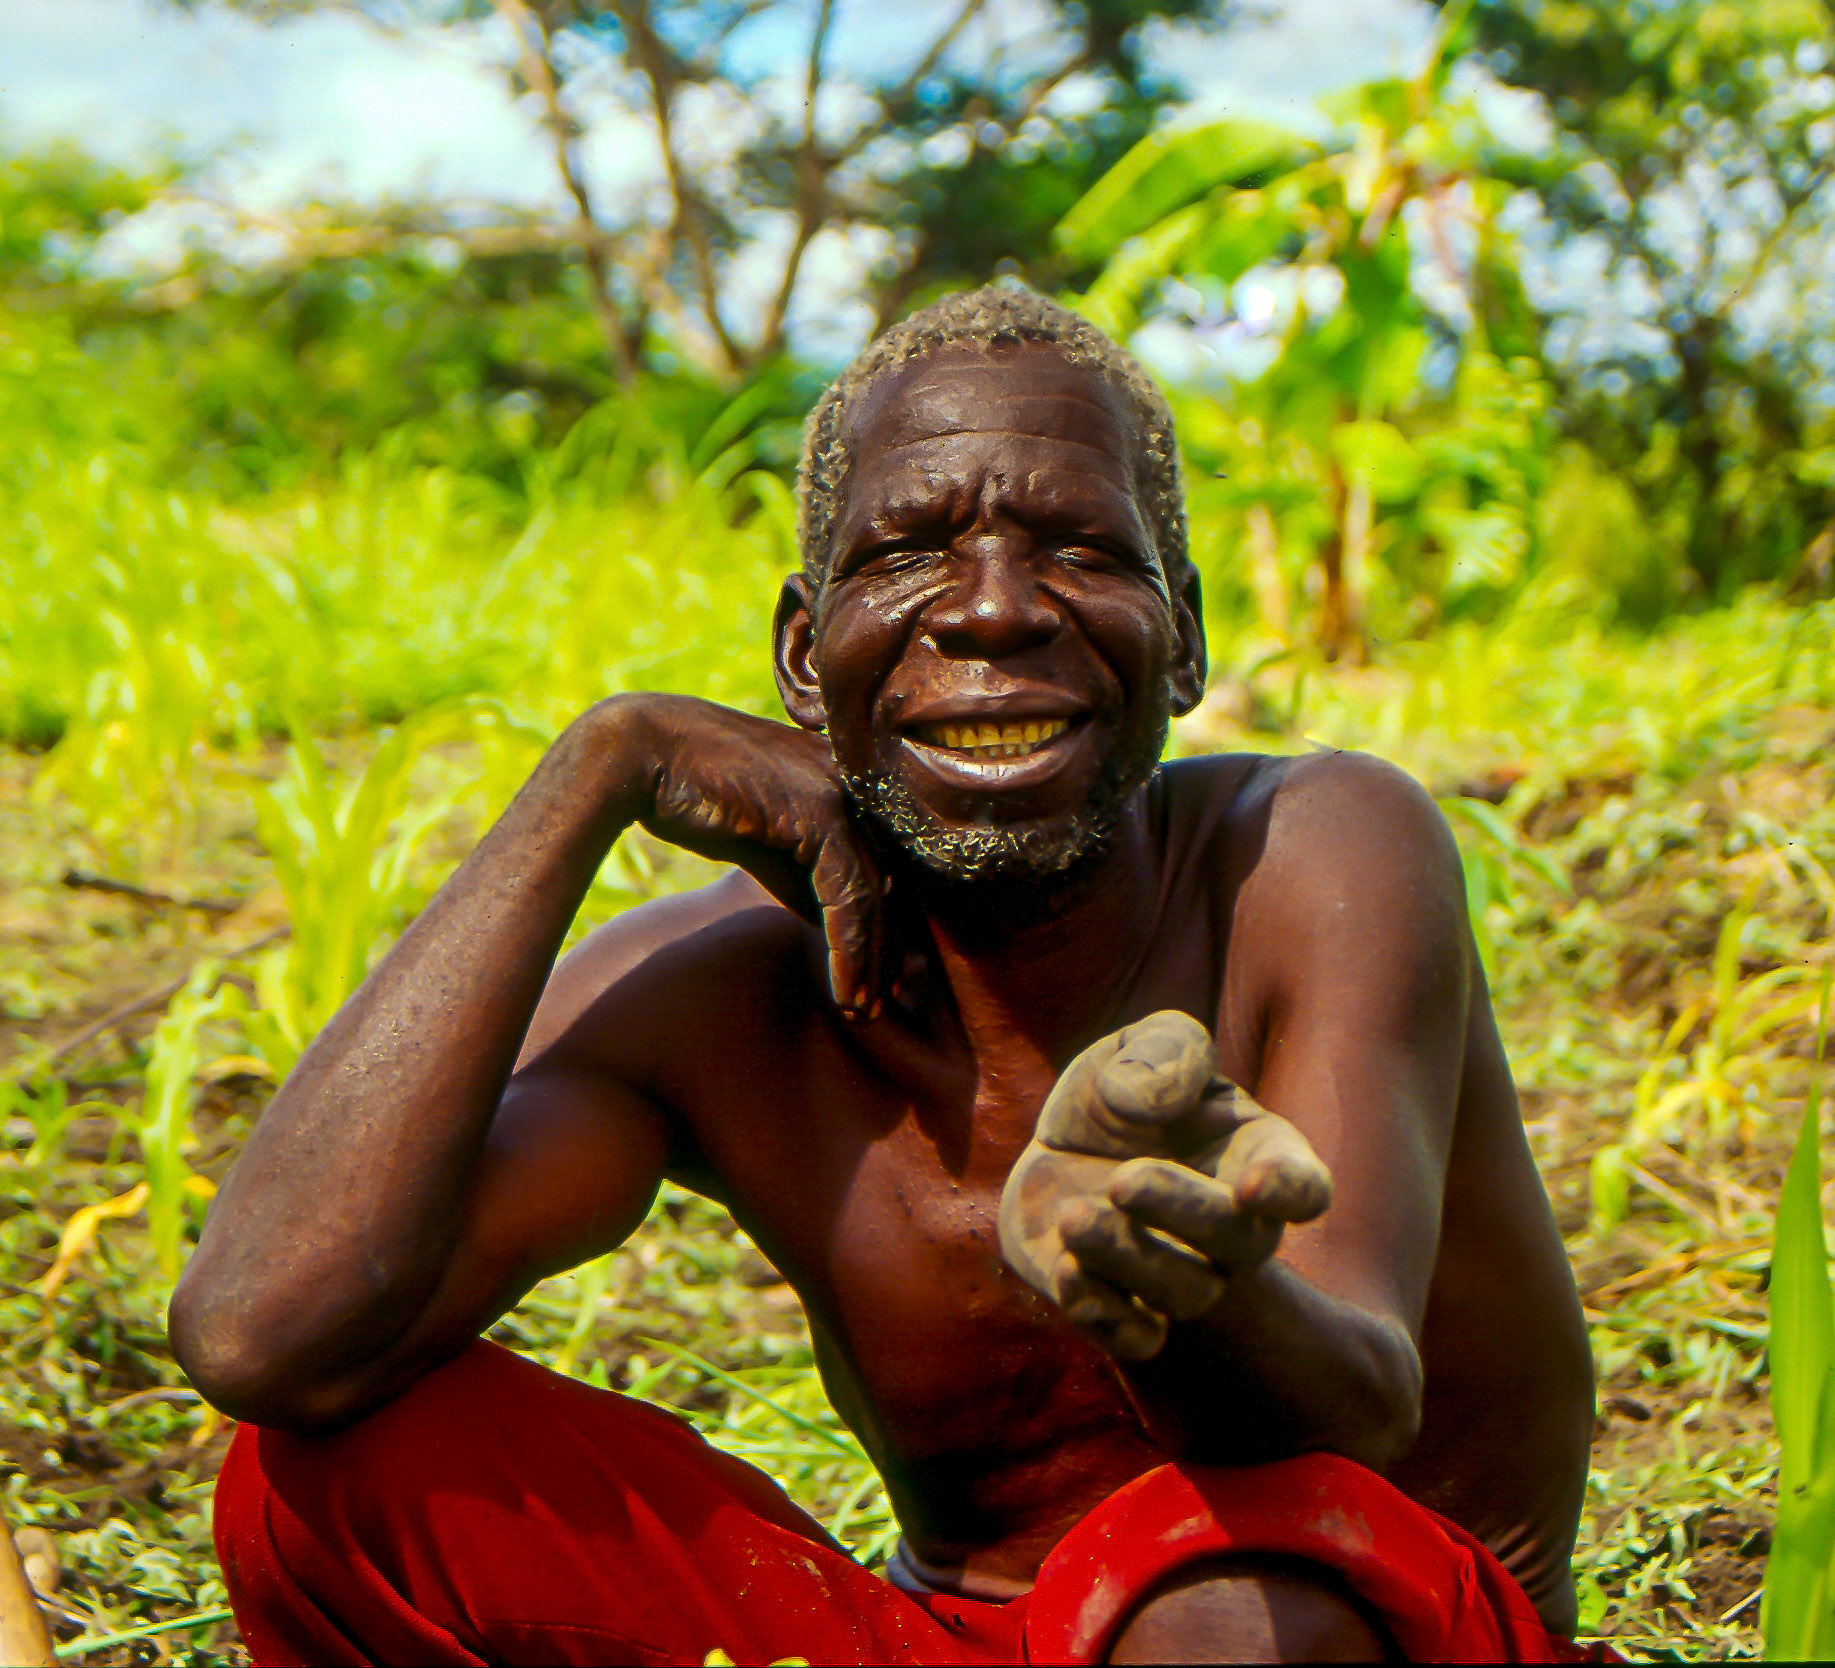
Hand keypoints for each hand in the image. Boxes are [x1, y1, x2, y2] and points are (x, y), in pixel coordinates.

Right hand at [615, 694, 885, 1016]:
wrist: (644, 754)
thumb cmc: (694, 792)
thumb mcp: (760, 841)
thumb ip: (798, 871)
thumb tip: (827, 921)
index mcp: (842, 783)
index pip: (882, 864)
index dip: (884, 926)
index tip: (876, 979)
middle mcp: (852, 784)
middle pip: (890, 880)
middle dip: (889, 949)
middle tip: (879, 1005)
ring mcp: (841, 794)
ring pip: (876, 892)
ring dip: (870, 958)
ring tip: (861, 1008)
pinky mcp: (819, 812)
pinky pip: (849, 893)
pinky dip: (849, 946)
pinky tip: (842, 986)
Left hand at [998, 1011, 1331, 1358]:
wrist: (1060, 1152)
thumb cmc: (1124, 1095)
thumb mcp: (1141, 1047)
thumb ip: (1164, 1051)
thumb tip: (1149, 1104)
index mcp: (1258, 1155)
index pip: (1304, 1185)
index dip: (1290, 1191)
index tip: (1253, 1188)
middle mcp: (1234, 1228)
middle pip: (1243, 1243)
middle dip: (1185, 1211)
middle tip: (1124, 1180)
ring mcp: (1185, 1276)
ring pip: (1187, 1294)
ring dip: (1129, 1259)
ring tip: (1073, 1217)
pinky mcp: (1127, 1313)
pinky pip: (1135, 1338)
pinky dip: (1102, 1312)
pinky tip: (1067, 1270)